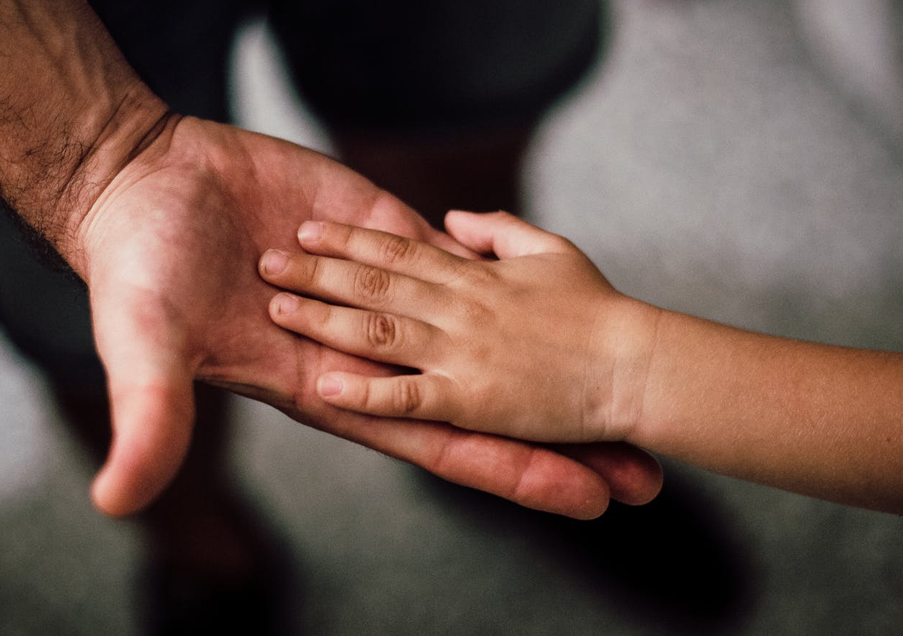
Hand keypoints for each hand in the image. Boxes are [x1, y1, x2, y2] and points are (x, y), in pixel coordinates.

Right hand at [76, 120, 661, 516]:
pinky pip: (458, 259)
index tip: (583, 499)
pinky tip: (565, 292)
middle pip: (483, 402)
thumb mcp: (144, 348)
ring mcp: (383, 291)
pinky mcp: (382, 230)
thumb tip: (118, 502)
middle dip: (555, 439)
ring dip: (550, 360)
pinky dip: (507, 273)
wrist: (144, 184)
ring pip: (485, 332)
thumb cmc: (137, 274)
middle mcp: (370, 351)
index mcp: (331, 388)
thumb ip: (148, 420)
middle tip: (640, 474)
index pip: (440, 442)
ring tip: (624, 384)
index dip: (511, 472)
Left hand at [259, 211, 662, 443]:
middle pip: (375, 284)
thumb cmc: (600, 309)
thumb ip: (499, 230)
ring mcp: (462, 354)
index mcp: (476, 276)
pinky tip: (325, 385)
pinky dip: (366, 392)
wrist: (636, 365)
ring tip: (277, 308)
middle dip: (317, 271)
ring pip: (379, 330)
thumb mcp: (551, 250)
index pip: (399, 251)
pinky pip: (408, 397)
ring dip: (324, 318)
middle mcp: (459, 309)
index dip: (349, 239)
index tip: (309, 228)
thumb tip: (453, 219)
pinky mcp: (471, 401)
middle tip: (266, 260)